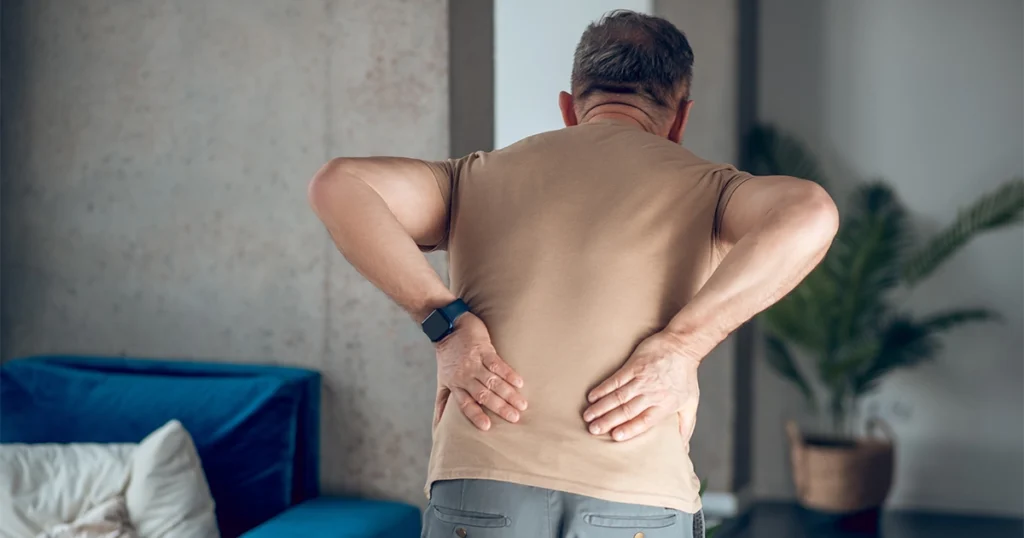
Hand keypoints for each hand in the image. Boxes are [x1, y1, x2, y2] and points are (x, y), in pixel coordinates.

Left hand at [434, 313, 527, 430]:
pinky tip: (519, 382)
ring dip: (508, 393)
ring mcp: (474, 362)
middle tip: (514, 418)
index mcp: (455, 385)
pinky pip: (497, 364)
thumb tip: (438, 426)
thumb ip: (443, 403)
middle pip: (483, 395)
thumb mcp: (442, 381)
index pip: (465, 404)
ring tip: (522, 405)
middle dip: (500, 407)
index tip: (487, 427)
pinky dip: (509, 374)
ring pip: (493, 381)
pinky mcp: (483, 349)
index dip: (475, 415)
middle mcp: (465, 376)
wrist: (447, 327)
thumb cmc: (447, 358)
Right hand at [583, 331, 700, 441]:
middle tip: (593, 430)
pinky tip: (592, 396)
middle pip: (627, 410)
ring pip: (618, 396)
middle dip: (608, 421)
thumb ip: (686, 427)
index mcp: (665, 405)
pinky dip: (603, 388)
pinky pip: (616, 379)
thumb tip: (683, 449)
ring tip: (588, 416)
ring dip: (601, 407)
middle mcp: (652, 394)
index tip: (615, 436)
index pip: (645, 421)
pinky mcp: (634, 366)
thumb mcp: (691, 403)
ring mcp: (642, 379)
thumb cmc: (686, 375)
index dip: (630, 429)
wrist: (682, 345)